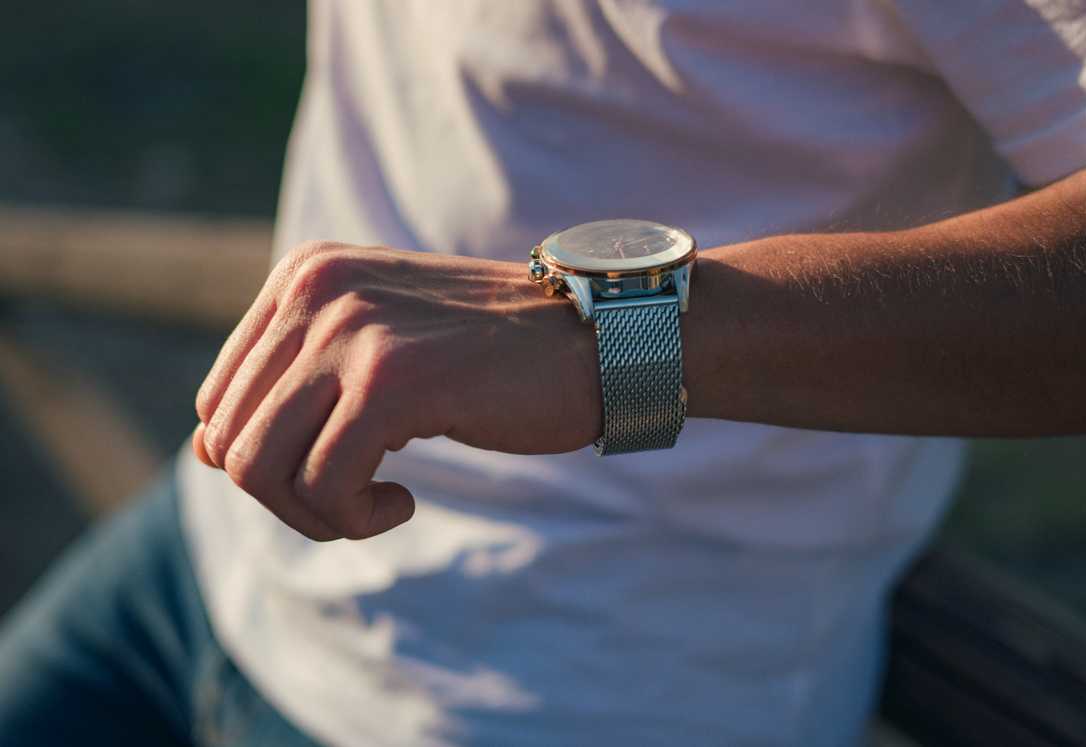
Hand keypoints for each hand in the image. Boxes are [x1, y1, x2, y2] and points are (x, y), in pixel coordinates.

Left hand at [193, 241, 600, 540]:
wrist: (594, 344)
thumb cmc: (492, 359)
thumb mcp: (378, 352)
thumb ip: (293, 388)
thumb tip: (205, 454)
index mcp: (305, 275)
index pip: (217, 400)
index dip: (266, 461)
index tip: (335, 468)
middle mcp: (316, 289)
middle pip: (228, 439)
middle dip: (285, 496)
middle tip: (356, 498)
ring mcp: (352, 329)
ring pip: (258, 468)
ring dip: (315, 514)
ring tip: (377, 503)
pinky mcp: (391, 380)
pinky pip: (324, 486)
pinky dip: (355, 518)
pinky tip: (404, 501)